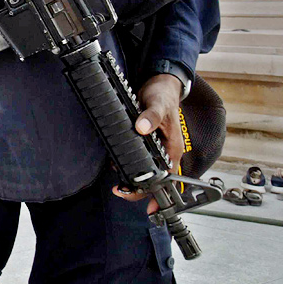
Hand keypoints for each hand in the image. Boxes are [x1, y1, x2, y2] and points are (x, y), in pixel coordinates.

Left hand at [111, 74, 184, 213]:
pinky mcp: (144, 141)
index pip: (167, 179)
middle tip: (120, 190)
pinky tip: (115, 161)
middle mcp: (165, 151)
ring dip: (131, 175)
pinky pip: (137, 156)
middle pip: (154, 178)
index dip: (156, 193)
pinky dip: (126, 161)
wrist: (159, 84)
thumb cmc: (163, 96)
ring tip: (116, 180)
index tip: (146, 205)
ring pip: (144, 169)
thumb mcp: (158, 105)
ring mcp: (155, 147)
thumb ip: (150, 117)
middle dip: (138, 187)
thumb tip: (141, 128)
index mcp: (173, 148)